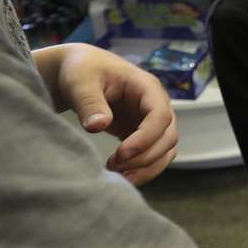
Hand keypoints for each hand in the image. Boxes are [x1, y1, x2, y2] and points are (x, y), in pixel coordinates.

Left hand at [53, 44, 178, 185]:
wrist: (79, 72)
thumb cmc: (82, 71)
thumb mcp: (80, 81)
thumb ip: (89, 103)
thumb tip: (98, 126)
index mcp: (147, 88)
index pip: (160, 116)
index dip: (146, 138)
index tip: (121, 154)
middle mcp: (157, 105)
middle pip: (168, 137)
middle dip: (145, 156)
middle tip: (114, 165)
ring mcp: (152, 121)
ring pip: (166, 150)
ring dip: (147, 167)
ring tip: (119, 176)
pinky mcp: (142, 134)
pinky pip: (154, 155)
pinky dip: (143, 169)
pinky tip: (121, 175)